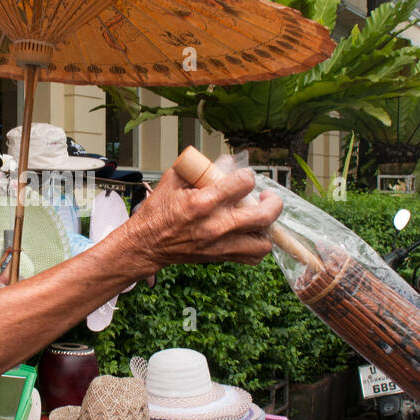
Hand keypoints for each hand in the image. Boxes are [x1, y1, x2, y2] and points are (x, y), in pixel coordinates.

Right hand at [124, 166, 282, 269]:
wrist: (147, 244)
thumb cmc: (158, 212)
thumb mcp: (173, 180)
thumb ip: (201, 167)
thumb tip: (228, 162)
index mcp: (203, 202)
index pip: (243, 183)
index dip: (247, 176)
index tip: (242, 177)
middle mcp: (216, 226)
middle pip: (264, 215)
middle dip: (272, 201)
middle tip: (266, 197)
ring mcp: (221, 245)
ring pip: (264, 241)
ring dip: (268, 227)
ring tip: (260, 217)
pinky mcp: (221, 257)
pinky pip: (253, 257)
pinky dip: (258, 246)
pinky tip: (251, 234)